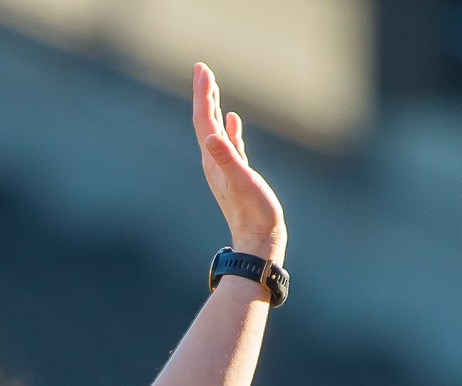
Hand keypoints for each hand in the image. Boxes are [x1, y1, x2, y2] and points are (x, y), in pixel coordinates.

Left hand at [192, 63, 285, 264]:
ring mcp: (225, 168)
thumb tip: (212, 135)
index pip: (204, 120)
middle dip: (204, 94)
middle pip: (205, 121)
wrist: (259, 240)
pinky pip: (231, 144)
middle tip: (202, 69)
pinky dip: (230, 129)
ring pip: (216, 130)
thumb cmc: (254, 213)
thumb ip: (227, 158)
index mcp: (213, 160)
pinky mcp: (238, 175)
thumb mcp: (242, 182)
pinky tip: (234, 119)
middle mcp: (214, 162)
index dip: (203, 94)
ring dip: (215, 107)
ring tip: (213, 87)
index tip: (202, 69)